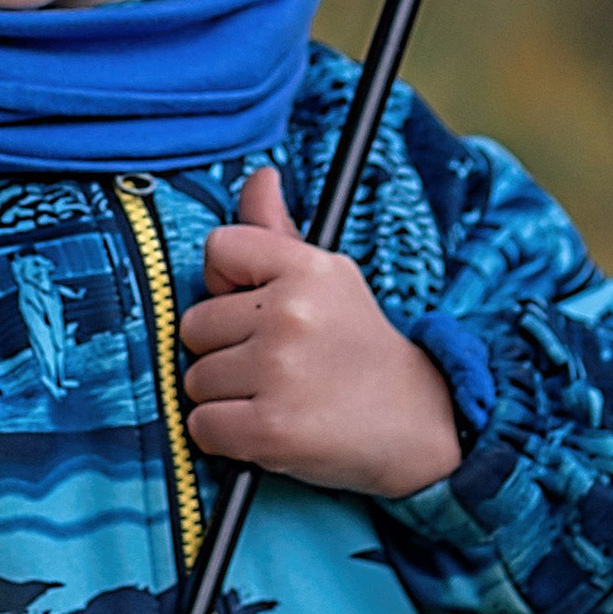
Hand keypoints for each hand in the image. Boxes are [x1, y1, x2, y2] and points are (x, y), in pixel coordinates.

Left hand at [179, 164, 462, 498]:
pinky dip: (226, 436)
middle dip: (224, 350)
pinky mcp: (269, 429)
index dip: (226, 285)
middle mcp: (291, 313)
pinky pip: (202, 426)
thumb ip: (277, 232)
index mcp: (307, 269)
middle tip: (278, 364)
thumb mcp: (329, 280)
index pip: (218, 249)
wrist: (417, 422)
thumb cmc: (359, 348)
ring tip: (278, 395)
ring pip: (195, 379)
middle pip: (194, 325)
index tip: (259, 310)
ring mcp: (279, 372)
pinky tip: (268, 427)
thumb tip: (259, 177)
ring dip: (226, 397)